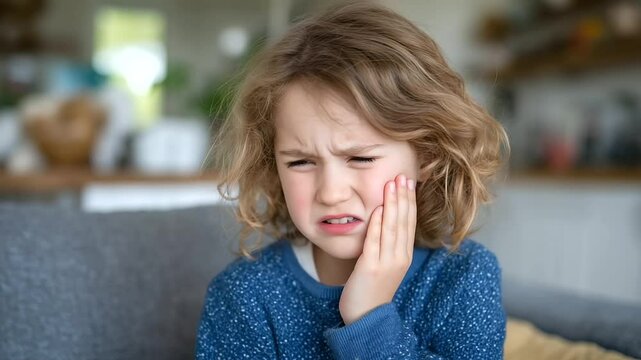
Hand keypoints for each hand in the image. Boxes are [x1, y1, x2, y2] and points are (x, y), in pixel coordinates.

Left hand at [339, 174, 416, 324]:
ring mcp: (386, 263)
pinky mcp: (370, 268)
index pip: (409, 223)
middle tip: (402, 176)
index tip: (408, 182)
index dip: (409, 201)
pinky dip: (378, 224)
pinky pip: (375, 242)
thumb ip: (386, 245)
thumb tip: (384, 220)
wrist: (365, 319)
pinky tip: (378, 208)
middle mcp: (399, 258)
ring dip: (392, 204)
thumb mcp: (384, 265)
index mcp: (403, 256)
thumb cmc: (371, 290)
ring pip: (392, 228)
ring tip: (392, 184)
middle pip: (403, 222)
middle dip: (403, 197)